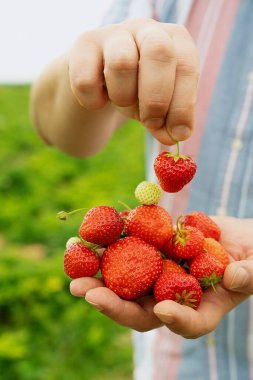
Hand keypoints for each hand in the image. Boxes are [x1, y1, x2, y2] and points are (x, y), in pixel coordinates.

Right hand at [68, 18, 198, 144]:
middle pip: (159, 52)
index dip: (183, 105)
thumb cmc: (138, 90)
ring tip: (122, 104)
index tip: (178, 133)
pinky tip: (98, 101)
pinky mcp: (85, 43)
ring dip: (123, 97)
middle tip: (150, 123)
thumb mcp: (158, 107)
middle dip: (156, 98)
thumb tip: (175, 137)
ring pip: (122, 63)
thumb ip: (168, 122)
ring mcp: (115, 33)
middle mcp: (147, 28)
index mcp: (175, 40)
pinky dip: (94, 101)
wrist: (99, 78)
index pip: (186, 66)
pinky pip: (87, 79)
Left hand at [70, 217, 252, 336]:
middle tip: (86, 293)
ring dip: (99, 278)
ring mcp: (160, 274)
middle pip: (141, 308)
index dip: (175, 320)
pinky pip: (128, 252)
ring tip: (75, 270)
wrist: (236, 238)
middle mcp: (174, 295)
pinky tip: (90, 239)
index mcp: (203, 307)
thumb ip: (250, 274)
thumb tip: (233, 276)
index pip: (188, 323)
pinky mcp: (152, 252)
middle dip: (113, 303)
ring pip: (126, 283)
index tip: (161, 309)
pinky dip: (110, 247)